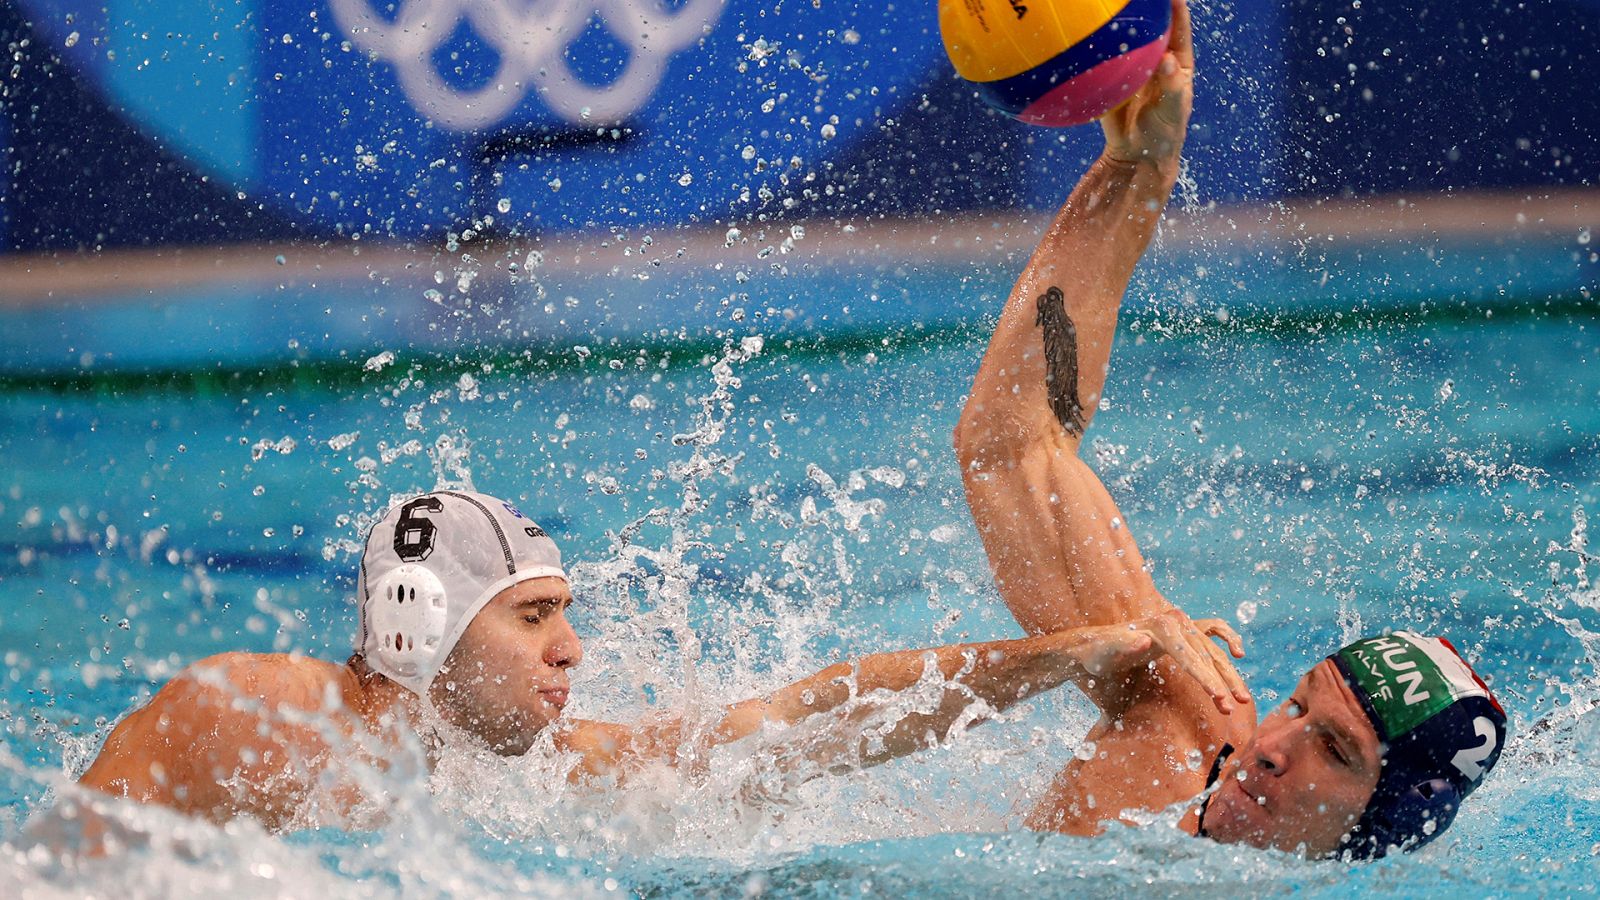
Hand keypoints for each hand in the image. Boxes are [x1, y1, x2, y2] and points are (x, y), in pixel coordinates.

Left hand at [1092, 609, 1248, 713]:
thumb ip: (1123, 645)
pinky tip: (1238, 652)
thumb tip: (1144, 640)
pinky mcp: (1180, 632)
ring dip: (1228, 674)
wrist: (1093, 646)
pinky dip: (1227, 638)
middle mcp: (1174, 622)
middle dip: (1222, 681)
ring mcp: (1179, 625)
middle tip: (1231, 707)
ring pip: (1212, 650)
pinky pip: (1213, 630)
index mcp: (1160, 627)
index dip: (1205, 678)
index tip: (1219, 698)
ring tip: (1240, 701)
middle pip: (1206, 654)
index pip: (1189, 656)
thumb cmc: (1097, 653)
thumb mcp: (1104, 652)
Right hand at [1100, 0, 1193, 170]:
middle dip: (1147, 9)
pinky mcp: (1112, 78)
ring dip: (1121, 24)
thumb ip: (1172, 86)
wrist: (1133, 155)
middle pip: (1152, 28)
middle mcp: (1156, 60)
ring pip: (1128, 40)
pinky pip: (1105, 60)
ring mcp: (1133, 68)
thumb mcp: (1173, 112)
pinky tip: (1091, 32)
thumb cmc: (1162, 134)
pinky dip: (1099, 47)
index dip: (1176, 9)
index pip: (1179, 30)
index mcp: (1178, 63)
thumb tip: (1167, 59)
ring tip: (1113, 6)